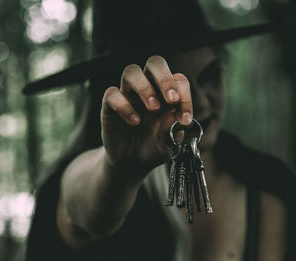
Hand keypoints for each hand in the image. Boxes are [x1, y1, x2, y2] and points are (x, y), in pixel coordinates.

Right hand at [101, 55, 192, 174]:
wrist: (132, 163)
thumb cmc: (154, 147)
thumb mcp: (168, 144)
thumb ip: (173, 130)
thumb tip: (176, 117)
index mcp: (167, 93)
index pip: (178, 80)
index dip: (185, 96)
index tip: (185, 119)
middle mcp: (149, 88)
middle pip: (155, 63)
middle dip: (165, 78)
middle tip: (171, 100)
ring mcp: (128, 94)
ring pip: (131, 71)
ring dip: (145, 88)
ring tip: (153, 108)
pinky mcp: (110, 105)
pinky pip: (112, 94)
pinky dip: (123, 105)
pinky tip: (134, 121)